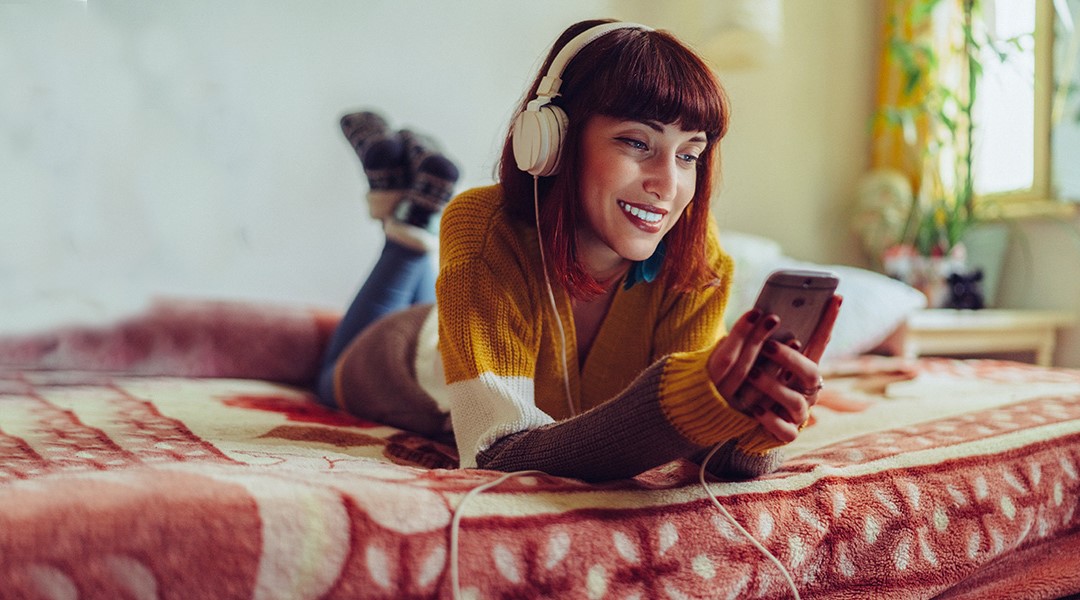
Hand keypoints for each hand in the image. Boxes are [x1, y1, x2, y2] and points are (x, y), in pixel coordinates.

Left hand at [707, 295, 841, 441]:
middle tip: (766, 345)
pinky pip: (785, 429)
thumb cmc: (749, 383)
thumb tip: (759, 313)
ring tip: (752, 374)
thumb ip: (761, 340)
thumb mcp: (753, 358)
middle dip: (789, 358)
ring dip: (774, 386)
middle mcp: (806, 389)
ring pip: (797, 401)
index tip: (835, 296)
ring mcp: (798, 412)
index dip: (828, 321)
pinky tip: (754, 411)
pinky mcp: (787, 433)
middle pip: (811, 372)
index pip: (820, 341)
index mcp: (801, 367)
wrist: (739, 420)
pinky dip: (770, 420)